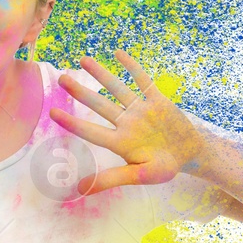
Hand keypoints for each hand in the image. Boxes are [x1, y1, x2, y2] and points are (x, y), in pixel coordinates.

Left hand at [50, 51, 206, 192]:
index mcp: (120, 142)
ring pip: (117, 89)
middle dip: (80, 91)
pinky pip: (143, 81)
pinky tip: (118, 53)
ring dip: (101, 74)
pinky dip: (132, 68)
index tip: (53, 112)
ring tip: (83, 59)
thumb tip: (80, 189)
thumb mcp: (140, 176)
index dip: (72, 123)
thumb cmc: (163, 168)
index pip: (91, 131)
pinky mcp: (157, 100)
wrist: (190, 154)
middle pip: (99, 105)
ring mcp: (140, 110)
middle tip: (62, 78)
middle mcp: (126, 123)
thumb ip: (111, 179)